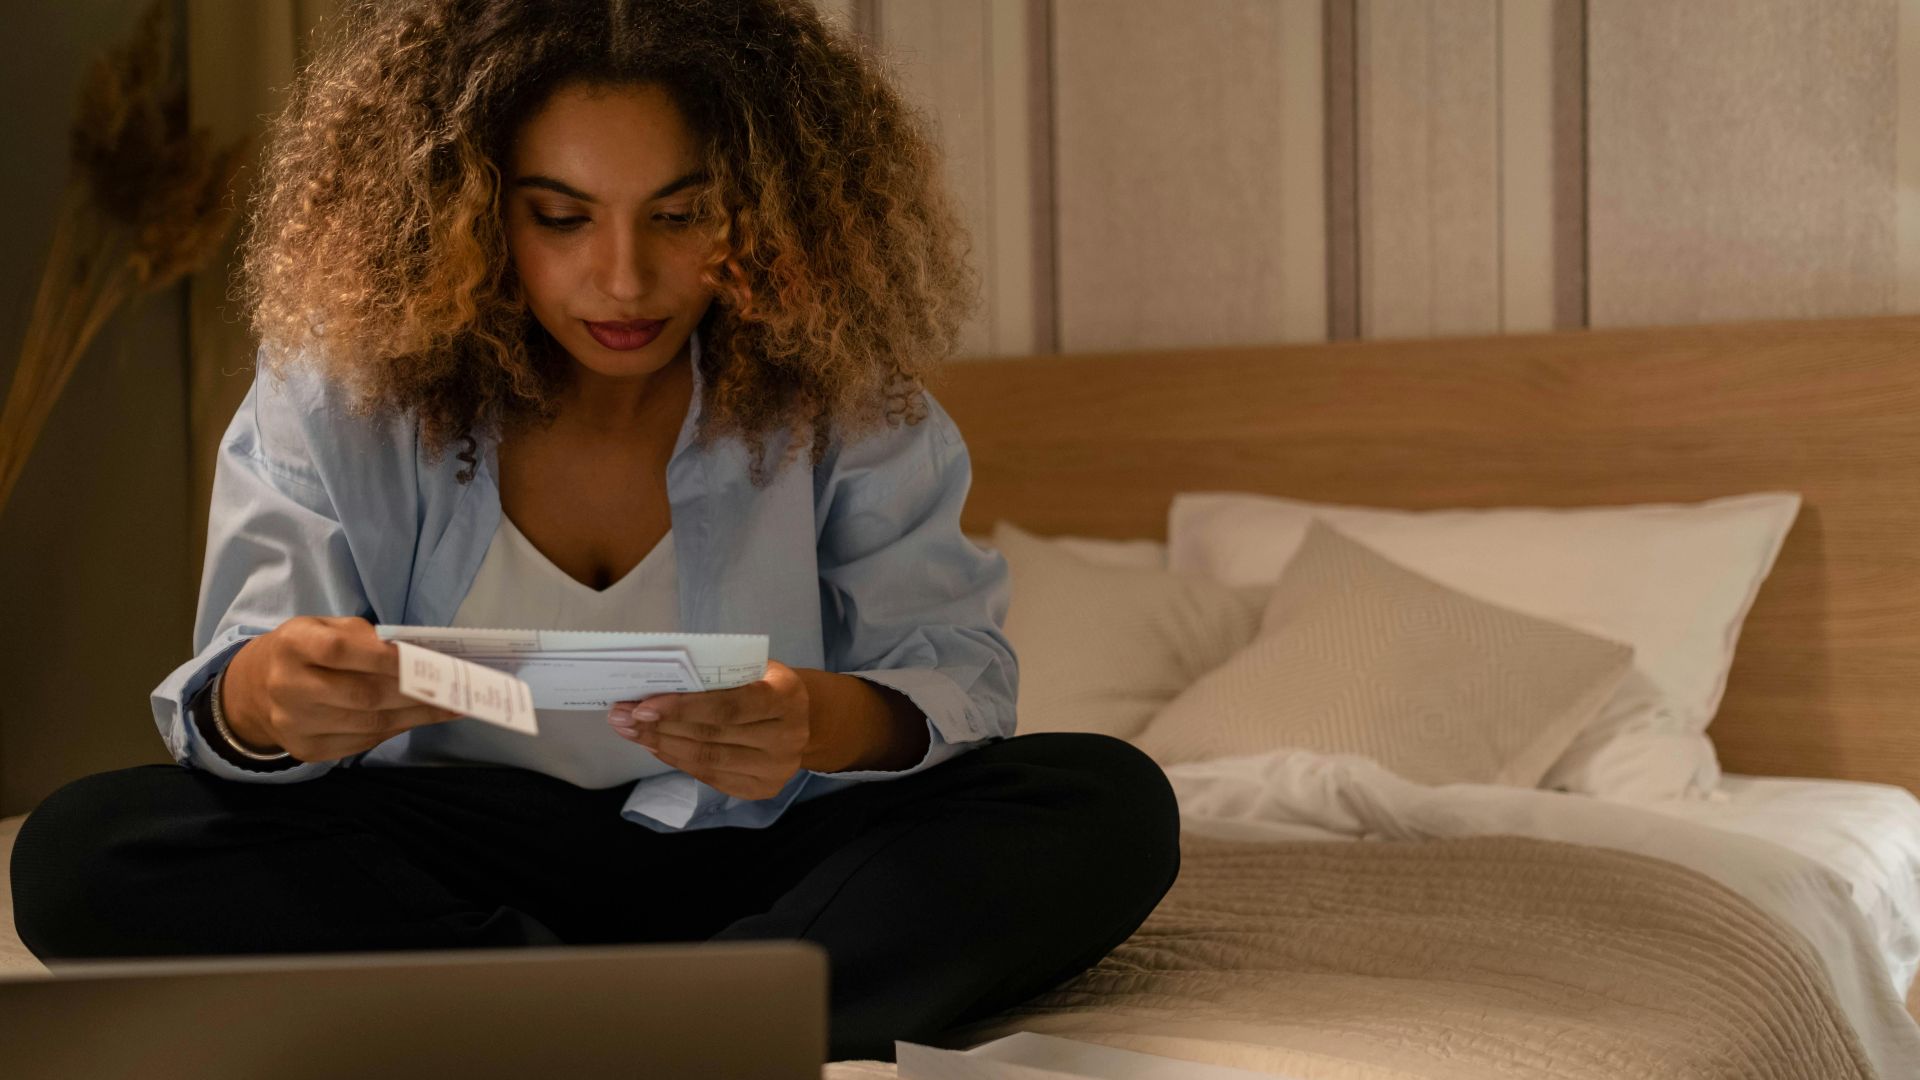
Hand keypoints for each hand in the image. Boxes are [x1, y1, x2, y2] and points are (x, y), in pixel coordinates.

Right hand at [221, 615, 462, 761]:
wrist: (256, 689)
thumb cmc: (306, 650)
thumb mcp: (325, 627)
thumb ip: (365, 637)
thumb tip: (418, 654)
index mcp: (292, 645)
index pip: (339, 651)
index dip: (385, 658)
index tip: (426, 659)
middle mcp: (287, 686)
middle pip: (362, 695)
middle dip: (414, 692)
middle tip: (452, 687)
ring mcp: (295, 724)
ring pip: (368, 724)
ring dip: (415, 715)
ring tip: (448, 705)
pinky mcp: (306, 750)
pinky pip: (362, 743)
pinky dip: (396, 729)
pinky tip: (419, 718)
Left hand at [607, 660, 810, 800]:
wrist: (806, 719)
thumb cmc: (767, 684)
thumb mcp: (753, 668)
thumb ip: (716, 677)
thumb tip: (656, 685)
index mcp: (786, 697)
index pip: (728, 706)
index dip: (683, 708)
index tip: (642, 707)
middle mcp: (787, 737)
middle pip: (711, 736)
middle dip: (660, 726)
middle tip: (621, 717)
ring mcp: (776, 769)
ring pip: (707, 759)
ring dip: (662, 745)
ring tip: (631, 732)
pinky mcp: (762, 789)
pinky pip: (711, 777)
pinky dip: (678, 760)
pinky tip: (656, 747)